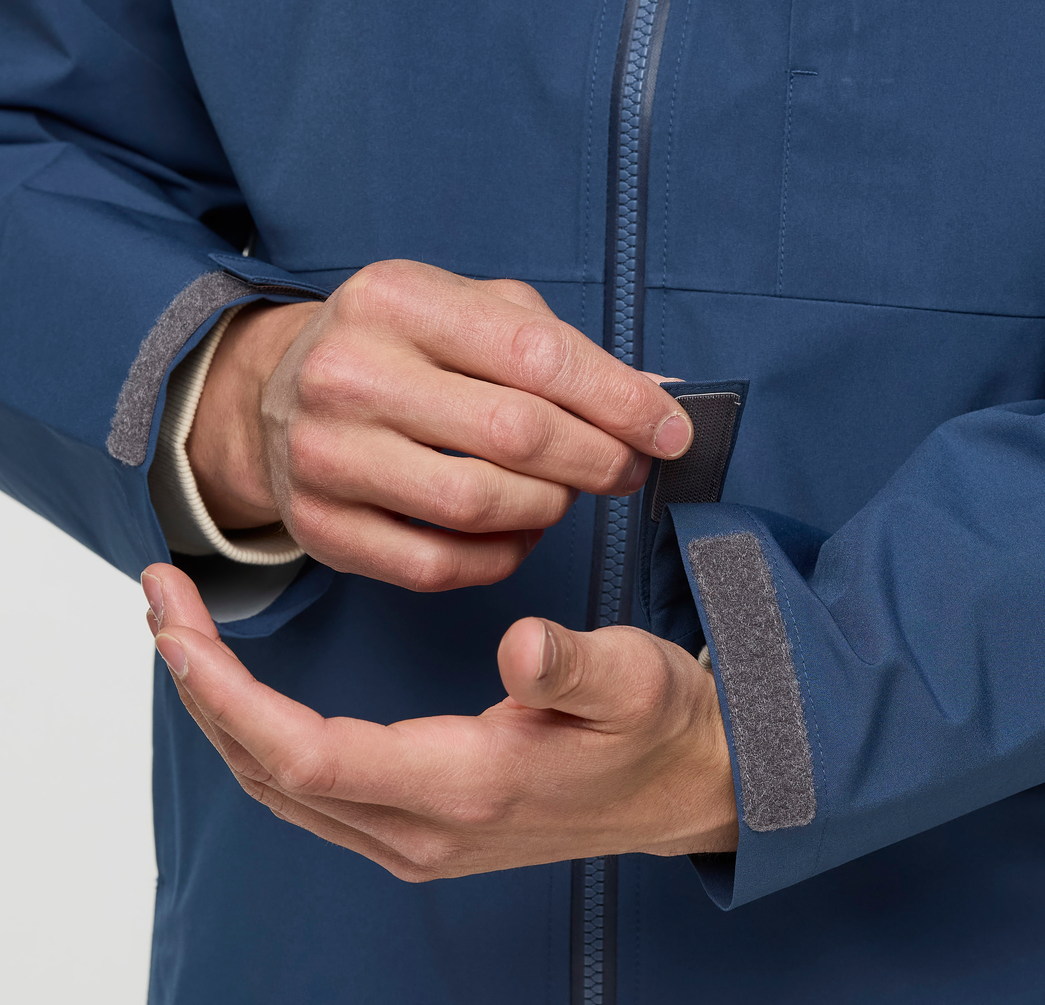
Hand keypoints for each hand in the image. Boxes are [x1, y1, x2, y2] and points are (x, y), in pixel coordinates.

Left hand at [142, 564, 737, 878]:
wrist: (691, 789)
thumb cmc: (661, 728)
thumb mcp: (638, 681)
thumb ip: (577, 668)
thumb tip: (521, 645)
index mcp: (465, 787)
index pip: (304, 753)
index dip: (225, 692)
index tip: (176, 621)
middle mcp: (426, 831)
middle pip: (270, 773)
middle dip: (201, 690)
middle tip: (162, 602)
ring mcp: (420, 842)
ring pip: (283, 789)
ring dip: (222, 715)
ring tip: (187, 636)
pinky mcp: (424, 833)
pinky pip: (313, 794)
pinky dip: (261, 739)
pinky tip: (249, 692)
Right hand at [188, 261, 693, 590]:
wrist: (276, 400)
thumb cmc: (398, 352)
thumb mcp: (463, 310)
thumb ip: (554, 346)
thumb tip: (652, 398)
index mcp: (396, 299)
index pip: (537, 355)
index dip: (621, 401)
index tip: (668, 431)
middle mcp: (350, 373)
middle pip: (517, 434)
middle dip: (597, 459)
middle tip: (626, 469)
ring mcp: (326, 456)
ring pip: (481, 505)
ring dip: (550, 509)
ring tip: (563, 494)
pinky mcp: (321, 528)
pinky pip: (439, 565)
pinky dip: (501, 556)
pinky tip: (517, 531)